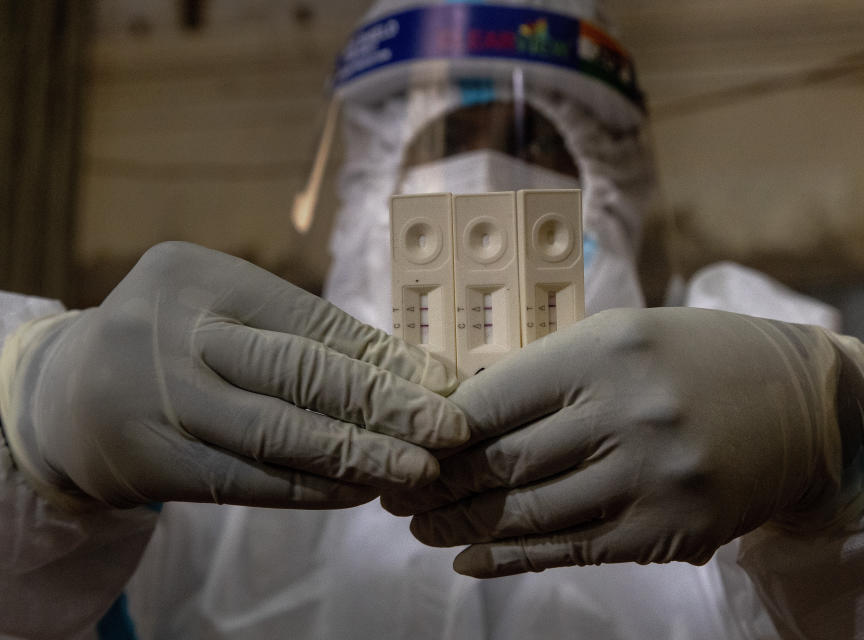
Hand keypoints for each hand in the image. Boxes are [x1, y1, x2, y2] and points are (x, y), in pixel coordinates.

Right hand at [0, 242, 466, 509]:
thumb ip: (299, 331)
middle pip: (298, 375)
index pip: (311, 323)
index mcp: (199, 276)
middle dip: (384, 407)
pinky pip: (247, 482)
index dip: (383, 358)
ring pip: (276, 435)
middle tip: (450, 430)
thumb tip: (411, 373)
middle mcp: (173, 333)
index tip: (444, 384)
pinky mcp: (150, 463)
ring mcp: (156, 401)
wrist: (67, 394)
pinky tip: (359, 490)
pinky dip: (310, 489)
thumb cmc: (175, 339)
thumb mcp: (223, 307)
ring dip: (357, 457)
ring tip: (417, 468)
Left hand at [382, 307, 863, 576]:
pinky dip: (513, 558)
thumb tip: (464, 411)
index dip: (438, 430)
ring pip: (532, 511)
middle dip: (437, 482)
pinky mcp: (672, 532)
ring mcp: (652, 479)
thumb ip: (548, 371)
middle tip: (395, 492)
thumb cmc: (697, 359)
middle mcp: (627, 414)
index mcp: (606, 351)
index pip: (494, 397)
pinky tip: (471, 558)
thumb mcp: (621, 337)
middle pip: (505, 461)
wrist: (801, 408)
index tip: (404, 444)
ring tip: (421, 527)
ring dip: (464, 525)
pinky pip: (573, 549)